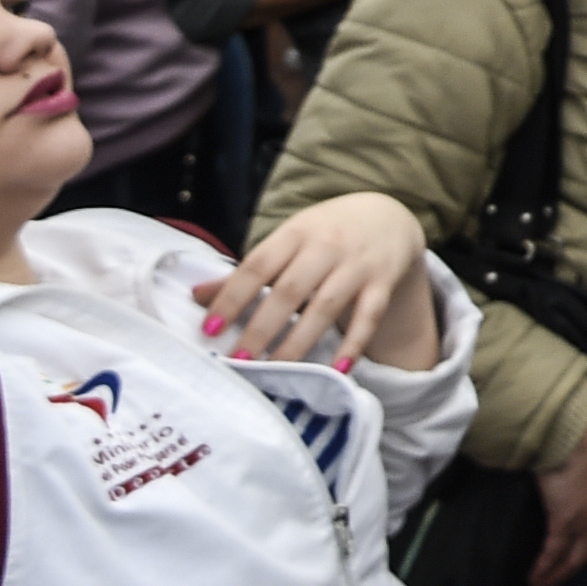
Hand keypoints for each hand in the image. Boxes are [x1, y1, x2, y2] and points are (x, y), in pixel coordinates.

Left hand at [196, 190, 437, 370]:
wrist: (389, 216)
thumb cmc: (326, 233)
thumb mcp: (288, 240)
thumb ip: (248, 271)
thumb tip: (197, 296)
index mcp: (296, 233)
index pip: (257, 266)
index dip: (231, 297)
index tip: (209, 329)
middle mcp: (327, 246)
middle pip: (290, 290)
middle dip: (262, 327)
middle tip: (238, 360)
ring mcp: (357, 264)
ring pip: (326, 306)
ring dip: (299, 341)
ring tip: (276, 370)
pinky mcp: (384, 282)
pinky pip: (369, 317)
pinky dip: (354, 344)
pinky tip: (338, 370)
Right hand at [530, 398, 586, 585]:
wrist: (577, 425)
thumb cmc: (578, 431)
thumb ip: (580, 474)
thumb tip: (562, 480)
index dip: (585, 550)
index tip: (571, 563)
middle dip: (569, 572)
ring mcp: (586, 519)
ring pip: (572, 558)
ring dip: (555, 577)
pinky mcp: (566, 520)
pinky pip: (554, 553)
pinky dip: (544, 569)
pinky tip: (533, 581)